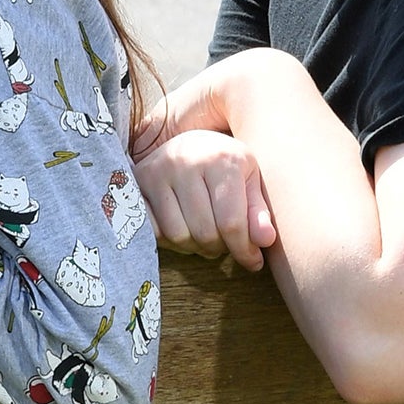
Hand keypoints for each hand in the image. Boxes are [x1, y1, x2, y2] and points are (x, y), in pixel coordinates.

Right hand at [135, 129, 275, 270]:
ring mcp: (157, 171)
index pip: (231, 222)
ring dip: (195, 247)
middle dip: (219, 248)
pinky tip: (184, 230)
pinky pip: (153, 230)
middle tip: (226, 244)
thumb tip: (265, 240)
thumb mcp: (250, 180)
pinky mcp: (138, 182)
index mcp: (221, 160)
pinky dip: (170, 241)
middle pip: (204, 232)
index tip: (253, 261)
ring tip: (206, 238)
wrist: (190, 141)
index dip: (243, 249)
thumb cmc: (225, 164)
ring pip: (178, 235)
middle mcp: (186, 162)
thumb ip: (258, 211)